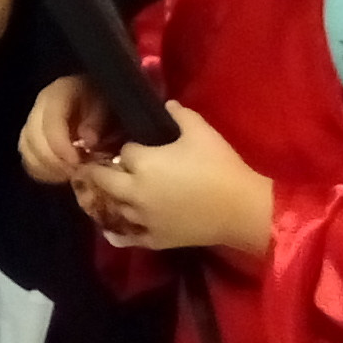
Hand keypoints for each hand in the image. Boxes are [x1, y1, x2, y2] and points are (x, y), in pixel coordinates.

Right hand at [19, 77, 113, 184]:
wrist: (99, 106)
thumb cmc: (103, 105)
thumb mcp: (107, 107)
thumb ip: (97, 121)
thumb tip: (88, 141)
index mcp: (58, 93)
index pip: (50, 122)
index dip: (60, 145)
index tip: (77, 162)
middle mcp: (40, 106)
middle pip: (33, 138)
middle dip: (53, 161)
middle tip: (76, 172)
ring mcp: (32, 123)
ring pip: (28, 151)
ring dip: (48, 168)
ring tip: (71, 173)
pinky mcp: (30, 140)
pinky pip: (28, 160)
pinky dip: (43, 171)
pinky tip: (61, 174)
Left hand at [72, 102, 272, 254]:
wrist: (241, 208)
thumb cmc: (220, 167)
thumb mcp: (201, 132)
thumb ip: (180, 115)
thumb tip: (167, 104)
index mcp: (142, 163)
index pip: (124, 151)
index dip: (131, 148)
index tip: (138, 147)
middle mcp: (134, 191)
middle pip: (104, 180)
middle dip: (101, 172)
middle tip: (101, 168)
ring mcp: (142, 218)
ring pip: (113, 207)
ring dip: (111, 198)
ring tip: (111, 193)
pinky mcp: (154, 238)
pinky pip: (127, 237)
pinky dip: (117, 232)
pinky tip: (112, 229)